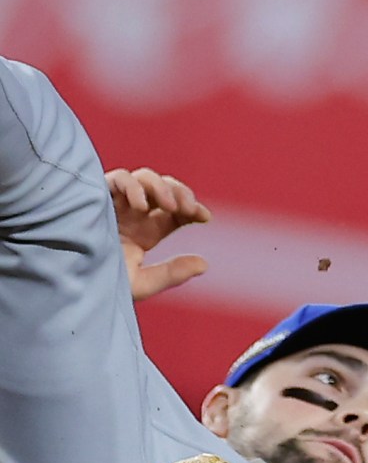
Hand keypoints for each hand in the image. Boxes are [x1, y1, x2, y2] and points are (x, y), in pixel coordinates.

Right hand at [105, 168, 211, 301]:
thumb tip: (205, 264)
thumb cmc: (98, 285)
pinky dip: (133, 186)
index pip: (176, 211)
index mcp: (145, 231)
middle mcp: (133, 213)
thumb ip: (171, 274)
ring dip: (161, 187)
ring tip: (169, 206)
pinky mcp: (98, 196)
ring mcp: (116, 203)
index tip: (205, 217)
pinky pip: (119, 178)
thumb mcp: (140, 283)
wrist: (66, 282)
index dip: (193, 208)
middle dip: (180, 193)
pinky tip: (139, 206)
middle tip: (189, 209)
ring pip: (146, 177)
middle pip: (165, 189)